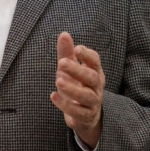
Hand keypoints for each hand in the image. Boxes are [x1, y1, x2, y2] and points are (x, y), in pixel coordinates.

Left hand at [50, 31, 104, 149]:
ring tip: (58, 80)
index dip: (87, 55)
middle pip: (92, 77)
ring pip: (86, 96)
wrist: (85, 115)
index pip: (96, 61)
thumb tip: (64, 34)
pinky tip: (53, 96)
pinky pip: (78, 112)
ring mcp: (93, 102)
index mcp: (94, 71)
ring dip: (72, 89)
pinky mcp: (85, 116)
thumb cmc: (77, 85)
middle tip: (61, 63)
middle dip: (77, 70)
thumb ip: (67, 53)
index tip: (77, 48)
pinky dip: (65, 105)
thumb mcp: (70, 68)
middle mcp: (96, 87)